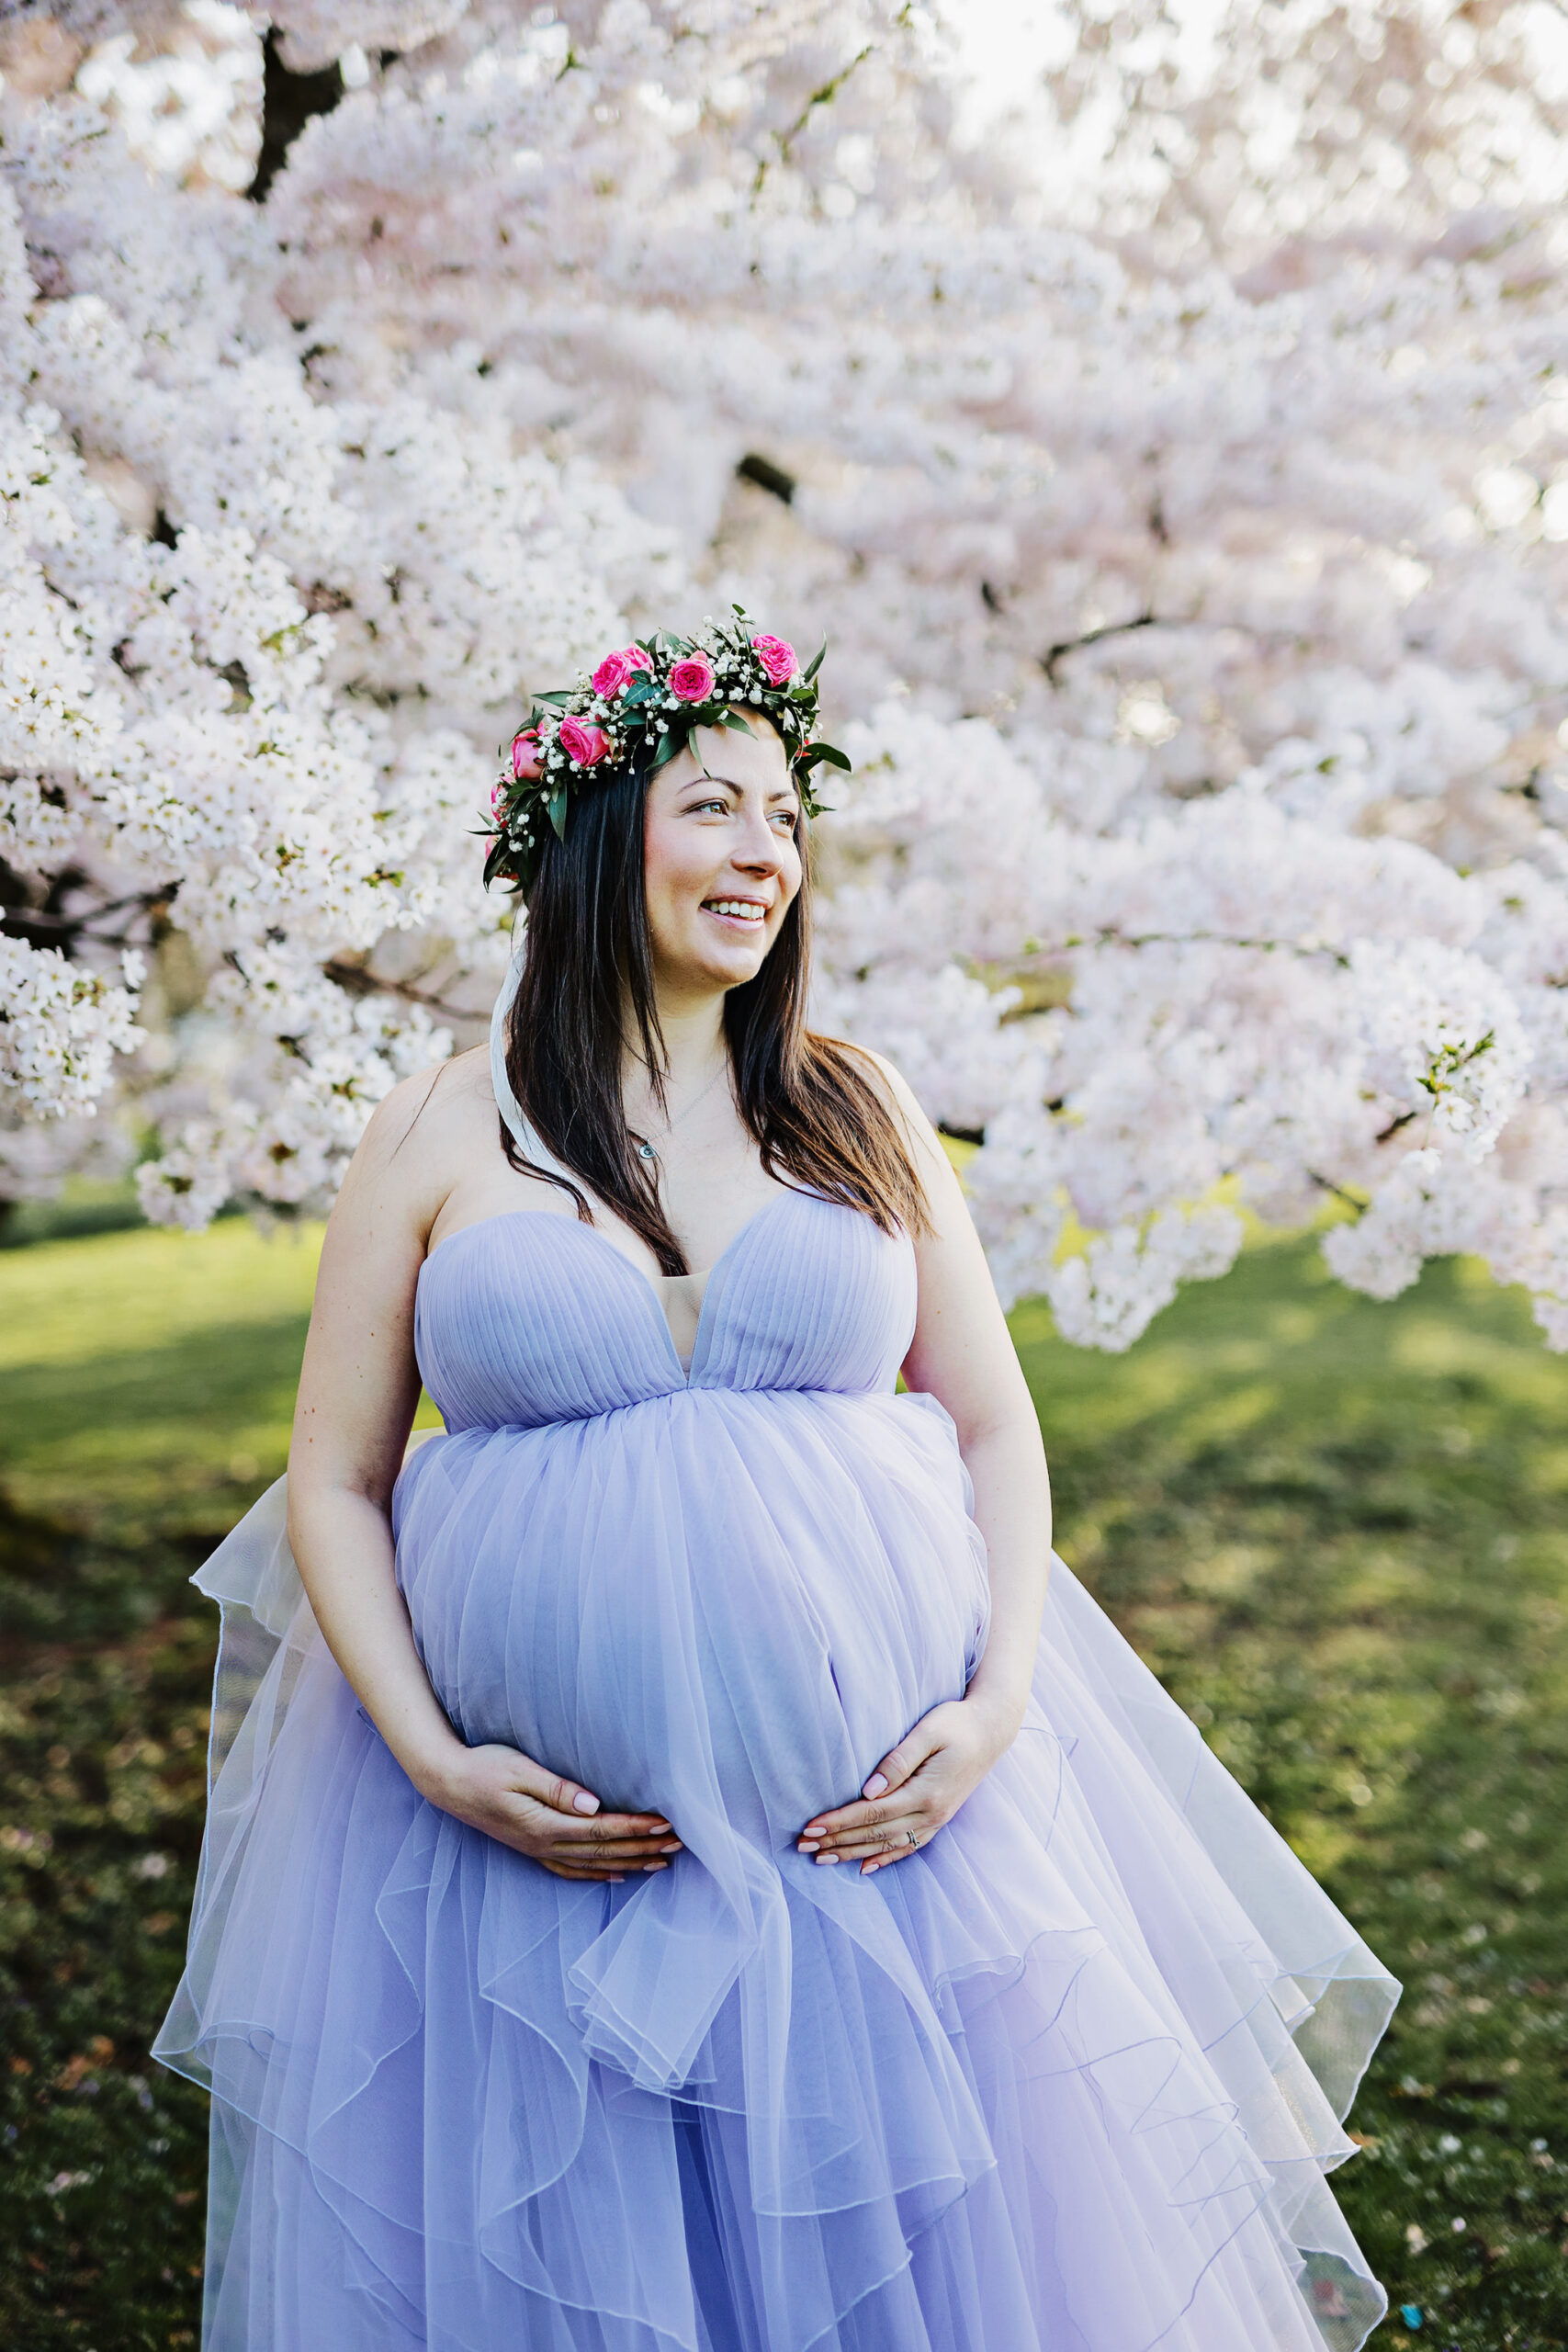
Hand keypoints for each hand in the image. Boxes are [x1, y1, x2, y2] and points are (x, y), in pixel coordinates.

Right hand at [426, 1744, 681, 1882]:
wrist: (447, 1783)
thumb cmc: (484, 1767)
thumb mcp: (519, 1770)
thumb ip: (557, 1788)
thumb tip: (593, 1804)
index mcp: (545, 1824)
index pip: (602, 1830)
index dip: (636, 1828)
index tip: (666, 1823)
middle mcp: (544, 1844)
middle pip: (604, 1851)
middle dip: (644, 1848)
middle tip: (679, 1844)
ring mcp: (537, 1850)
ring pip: (593, 1865)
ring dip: (630, 1863)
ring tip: (662, 1861)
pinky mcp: (531, 1848)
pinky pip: (571, 1870)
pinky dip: (598, 1874)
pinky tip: (616, 1875)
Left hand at [797, 1697, 1014, 1875]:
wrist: (992, 1730)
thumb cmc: (957, 1723)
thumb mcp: (928, 1731)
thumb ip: (898, 1761)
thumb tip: (868, 1792)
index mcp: (926, 1793)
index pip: (872, 1813)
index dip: (839, 1822)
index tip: (810, 1826)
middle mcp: (931, 1813)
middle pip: (875, 1834)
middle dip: (837, 1841)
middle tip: (803, 1846)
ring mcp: (937, 1820)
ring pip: (888, 1845)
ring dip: (853, 1853)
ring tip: (822, 1858)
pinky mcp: (939, 1819)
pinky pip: (908, 1847)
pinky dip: (885, 1859)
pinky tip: (865, 1867)